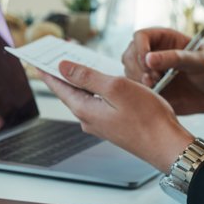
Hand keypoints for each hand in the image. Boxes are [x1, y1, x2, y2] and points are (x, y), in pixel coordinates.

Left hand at [39, 61, 193, 172]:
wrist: (168, 146)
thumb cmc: (147, 117)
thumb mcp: (115, 88)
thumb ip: (87, 77)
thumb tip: (62, 68)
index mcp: (84, 109)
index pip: (58, 86)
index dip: (47, 71)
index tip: (35, 61)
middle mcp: (88, 119)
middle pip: (69, 91)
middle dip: (63, 73)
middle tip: (54, 56)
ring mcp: (101, 124)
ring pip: (84, 97)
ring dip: (80, 80)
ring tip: (76, 64)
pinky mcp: (113, 126)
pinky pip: (98, 103)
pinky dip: (95, 89)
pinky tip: (100, 82)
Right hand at [121, 27, 203, 138]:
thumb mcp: (200, 60)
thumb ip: (175, 58)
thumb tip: (149, 59)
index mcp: (165, 39)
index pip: (140, 37)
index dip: (140, 48)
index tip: (148, 62)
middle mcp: (154, 54)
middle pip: (130, 56)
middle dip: (138, 68)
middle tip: (154, 78)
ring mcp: (152, 73)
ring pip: (130, 74)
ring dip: (139, 81)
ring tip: (156, 87)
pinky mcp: (153, 91)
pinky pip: (138, 92)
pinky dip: (142, 95)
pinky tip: (157, 96)